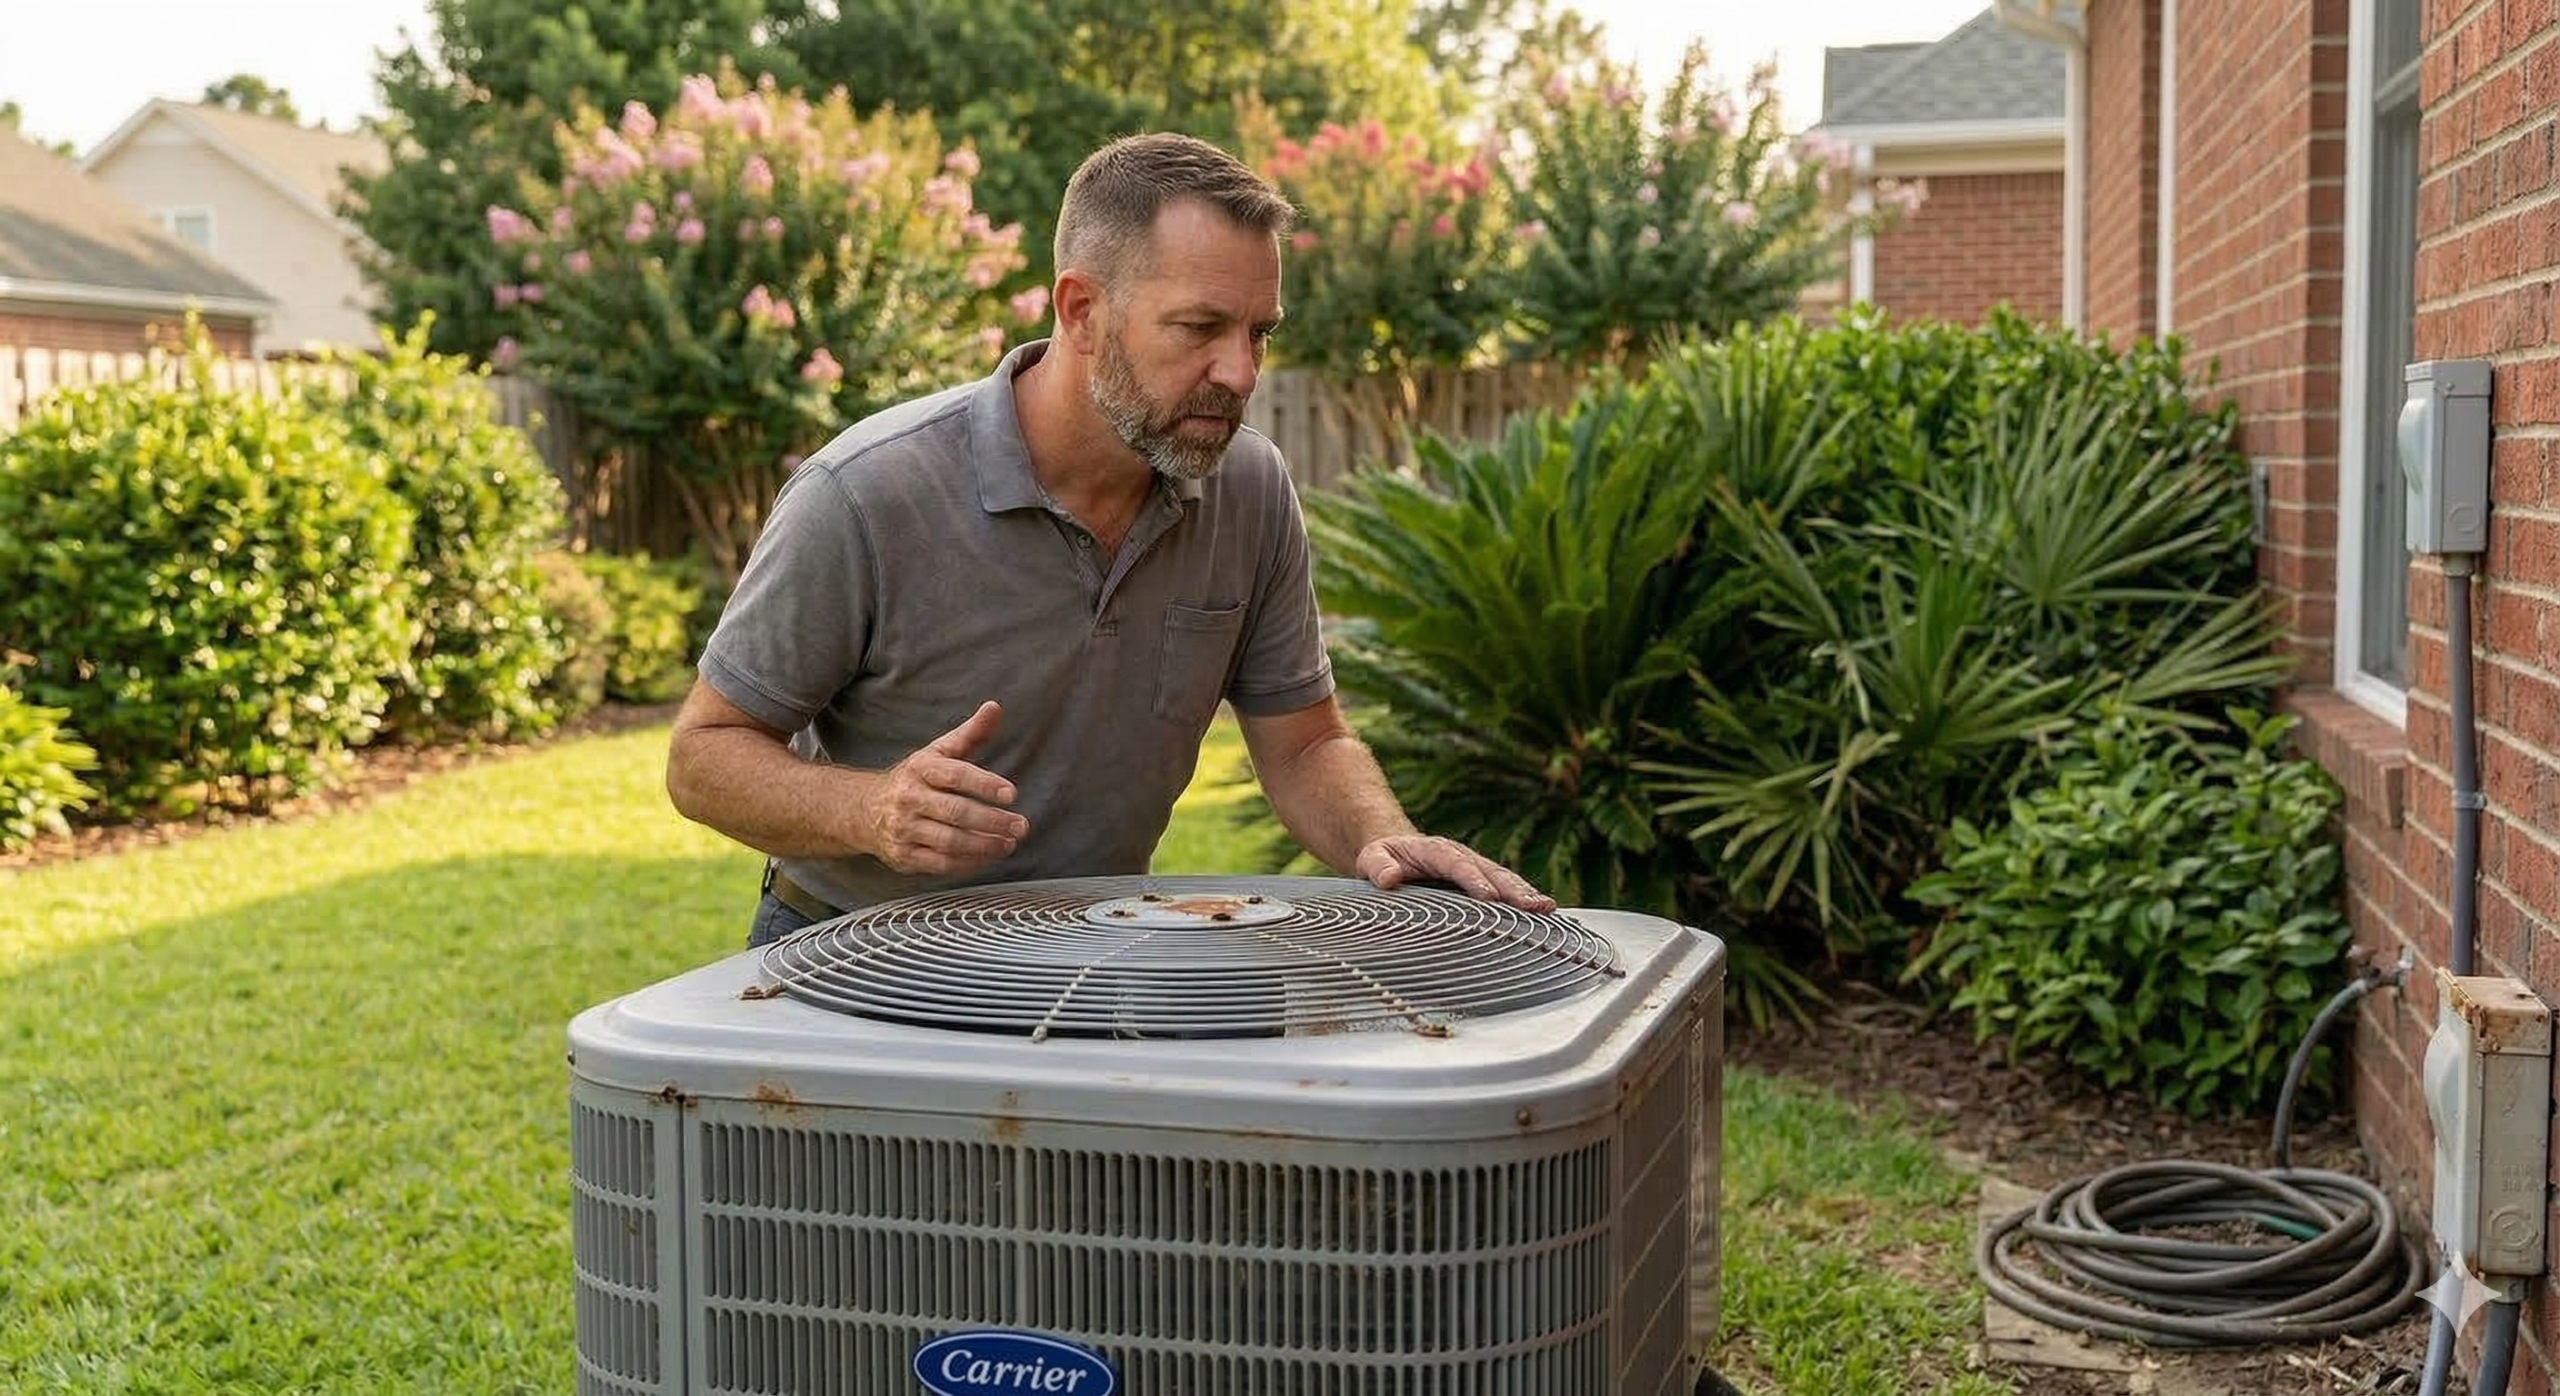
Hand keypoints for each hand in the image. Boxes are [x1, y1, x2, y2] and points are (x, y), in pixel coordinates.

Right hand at [864, 701, 1029, 875]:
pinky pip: (941, 864)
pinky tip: (989, 857)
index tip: (1012, 794)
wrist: (864, 810)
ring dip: (984, 845)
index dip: (984, 784)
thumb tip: (994, 707)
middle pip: (955, 812)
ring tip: (1009, 843)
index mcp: (920, 768)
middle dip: (992, 821)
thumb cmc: (915, 779)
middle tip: (1021, 826)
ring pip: (950, 841)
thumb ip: (970, 733)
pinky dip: (969, 863)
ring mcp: (905, 829)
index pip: (955, 774)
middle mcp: (909, 798)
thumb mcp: (938, 752)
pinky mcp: (905, 856)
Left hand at [1354, 834, 1556, 911]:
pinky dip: (1523, 901)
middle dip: (1513, 889)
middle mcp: (1462, 857)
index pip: (1457, 864)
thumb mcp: (1372, 858)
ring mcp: (1476, 869)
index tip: (1488, 897)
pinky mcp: (1482, 882)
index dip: (1473, 880)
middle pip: (1491, 872)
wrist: (1396, 851)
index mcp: (1436, 850)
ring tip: (1546, 909)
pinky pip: (1505, 890)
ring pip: (1504, 879)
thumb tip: (1389, 878)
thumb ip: (1378, 866)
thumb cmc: (1384, 858)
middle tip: (1533, 906)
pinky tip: (1542, 916)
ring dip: (1525, 894)